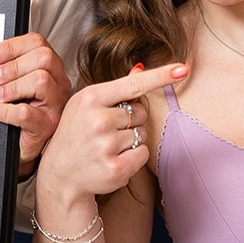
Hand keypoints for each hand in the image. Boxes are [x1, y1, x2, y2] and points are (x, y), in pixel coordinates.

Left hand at [0, 33, 73, 168]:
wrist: (22, 147)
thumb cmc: (19, 114)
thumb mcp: (14, 84)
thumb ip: (7, 67)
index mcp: (51, 68)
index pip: (38, 43)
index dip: (11, 46)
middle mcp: (58, 84)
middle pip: (44, 58)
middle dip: (13, 66)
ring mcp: (56, 106)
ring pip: (41, 80)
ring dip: (12, 87)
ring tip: (0, 97)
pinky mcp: (47, 127)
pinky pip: (26, 113)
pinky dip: (7, 111)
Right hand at [35, 64, 185, 213]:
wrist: (60, 174)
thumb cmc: (76, 134)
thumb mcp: (86, 105)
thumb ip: (114, 90)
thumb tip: (140, 68)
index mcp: (91, 98)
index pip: (133, 84)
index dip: (161, 76)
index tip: (183, 69)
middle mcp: (98, 120)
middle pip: (141, 112)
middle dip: (132, 121)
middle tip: (107, 131)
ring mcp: (106, 145)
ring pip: (143, 134)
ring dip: (132, 140)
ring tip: (107, 146)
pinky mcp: (115, 168)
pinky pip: (143, 154)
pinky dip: (134, 157)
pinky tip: (114, 159)